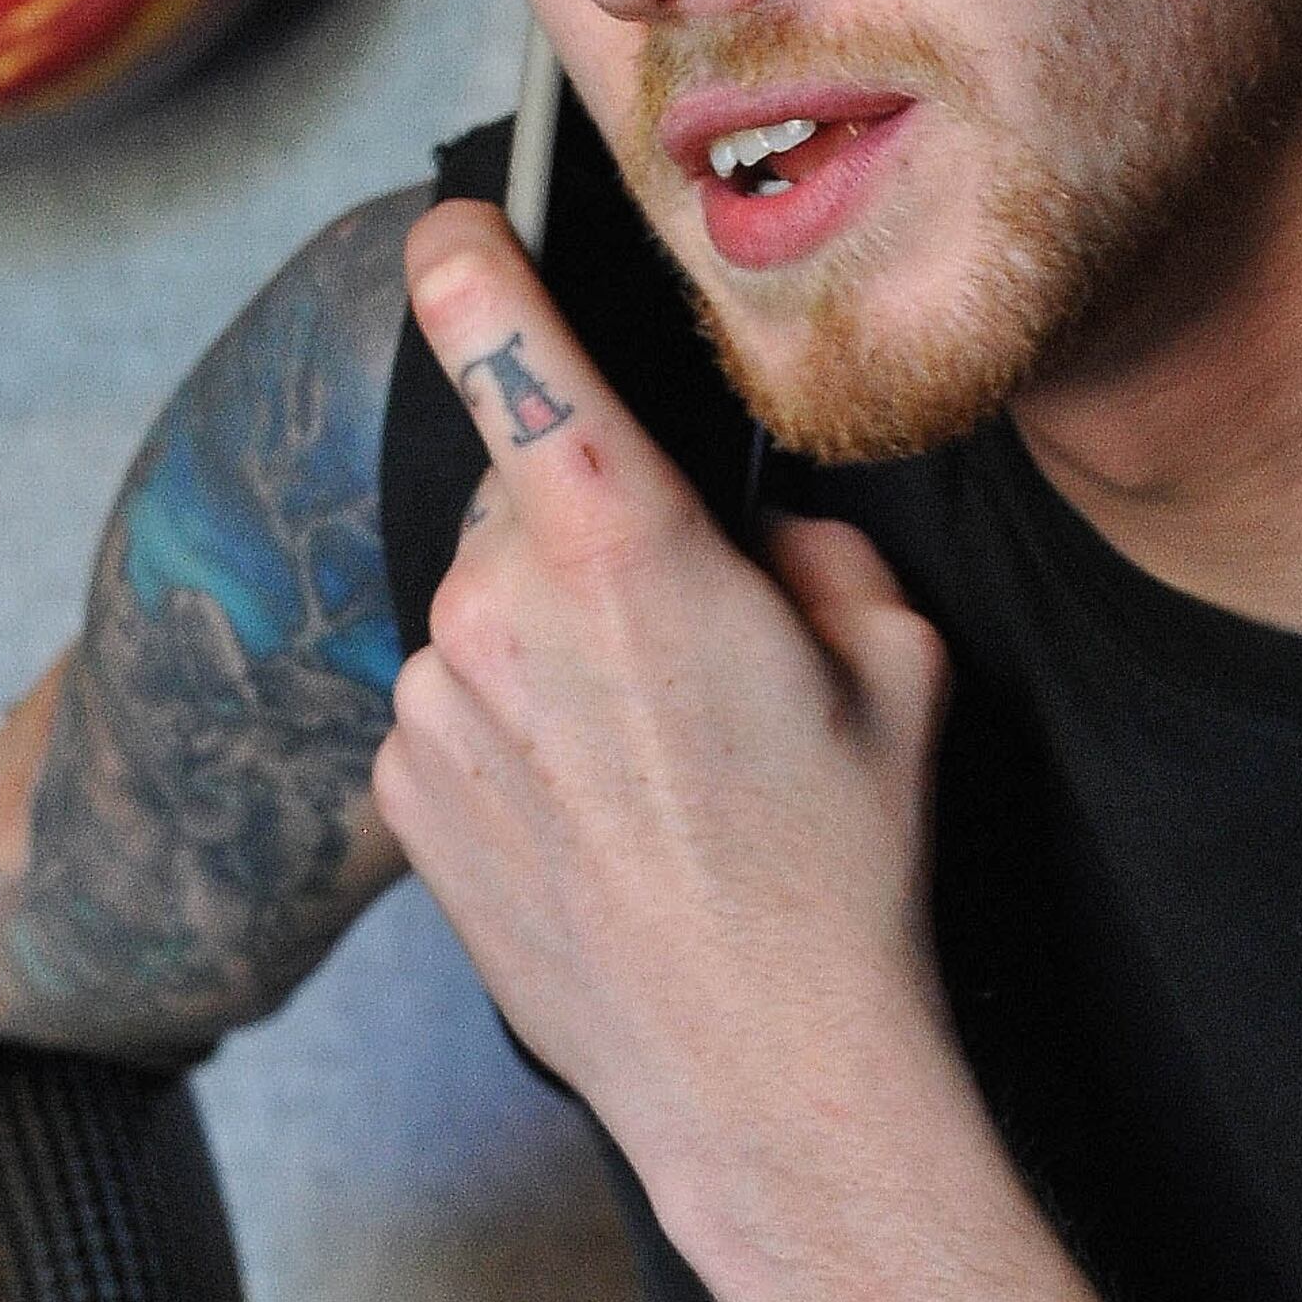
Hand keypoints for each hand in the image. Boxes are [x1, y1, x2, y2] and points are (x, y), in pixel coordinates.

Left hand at [370, 206, 957, 1218]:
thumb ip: (806, 547)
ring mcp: (435, 704)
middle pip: (523, 494)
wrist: (762, 1073)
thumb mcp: (899, 659)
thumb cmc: (843, 869)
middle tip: (694, 648)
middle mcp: (501, 606)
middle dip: (595, 534)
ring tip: (657, 760)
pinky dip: (514, 730)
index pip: (503, 338)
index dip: (468, 259)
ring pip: (488, 607)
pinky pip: (457, 706)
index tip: (451, 228)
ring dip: (553, 643)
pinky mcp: (402, 792)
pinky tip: (599, 811)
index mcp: (625, 540)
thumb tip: (743, 531)